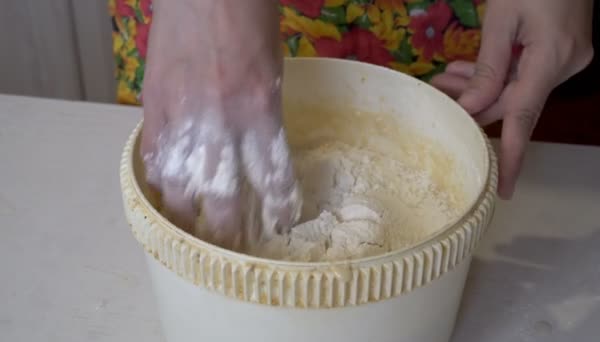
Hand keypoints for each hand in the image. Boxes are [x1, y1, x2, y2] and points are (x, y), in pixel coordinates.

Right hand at [140, 0, 300, 248]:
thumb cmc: (248, 19)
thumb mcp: (271, 71)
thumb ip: (262, 114)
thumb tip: (255, 148)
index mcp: (262, 112)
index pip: (272, 178)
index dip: (277, 208)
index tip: (279, 226)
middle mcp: (222, 125)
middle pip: (225, 196)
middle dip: (229, 228)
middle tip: (232, 244)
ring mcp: (183, 118)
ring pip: (182, 187)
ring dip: (187, 214)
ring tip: (191, 231)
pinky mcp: (153, 107)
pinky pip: (154, 156)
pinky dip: (159, 178)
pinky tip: (164, 191)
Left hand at [431, 0, 593, 198]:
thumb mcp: (503, 17)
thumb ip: (487, 66)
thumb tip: (471, 109)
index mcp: (550, 58)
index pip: (525, 118)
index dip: (512, 157)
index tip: (503, 189)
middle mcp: (563, 65)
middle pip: (513, 102)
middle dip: (473, 104)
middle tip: (439, 95)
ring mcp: (565, 58)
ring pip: (515, 87)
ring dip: (480, 86)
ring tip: (446, 78)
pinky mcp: (561, 50)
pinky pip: (524, 72)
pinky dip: (497, 72)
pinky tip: (467, 69)